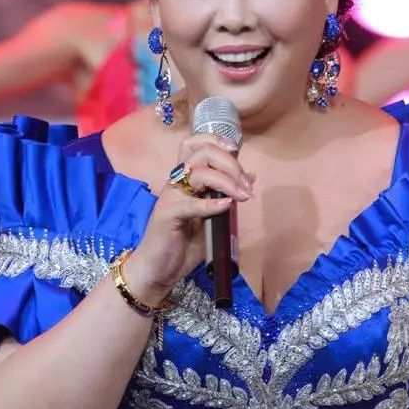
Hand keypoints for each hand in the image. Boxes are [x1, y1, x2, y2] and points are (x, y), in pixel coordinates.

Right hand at [124, 133, 253, 301]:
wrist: (158, 268)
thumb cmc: (183, 242)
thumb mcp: (211, 215)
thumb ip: (227, 195)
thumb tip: (250, 177)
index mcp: (185, 178)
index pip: (196, 144)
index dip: (217, 140)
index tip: (236, 150)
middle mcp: (177, 182)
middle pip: (202, 153)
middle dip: (229, 163)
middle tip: (245, 184)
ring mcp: (171, 196)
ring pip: (199, 173)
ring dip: (226, 181)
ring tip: (242, 196)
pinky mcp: (167, 214)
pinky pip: (191, 204)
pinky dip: (211, 204)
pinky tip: (225, 206)